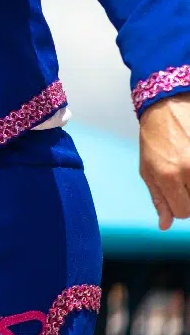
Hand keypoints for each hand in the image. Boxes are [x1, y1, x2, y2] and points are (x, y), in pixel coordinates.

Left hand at [141, 95, 189, 228]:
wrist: (167, 108)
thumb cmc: (154, 140)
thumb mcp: (147, 169)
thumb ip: (159, 199)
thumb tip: (165, 226)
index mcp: (168, 175)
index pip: (183, 212)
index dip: (180, 207)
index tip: (177, 194)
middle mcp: (189, 169)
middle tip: (184, 179)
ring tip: (186, 169)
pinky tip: (189, 160)